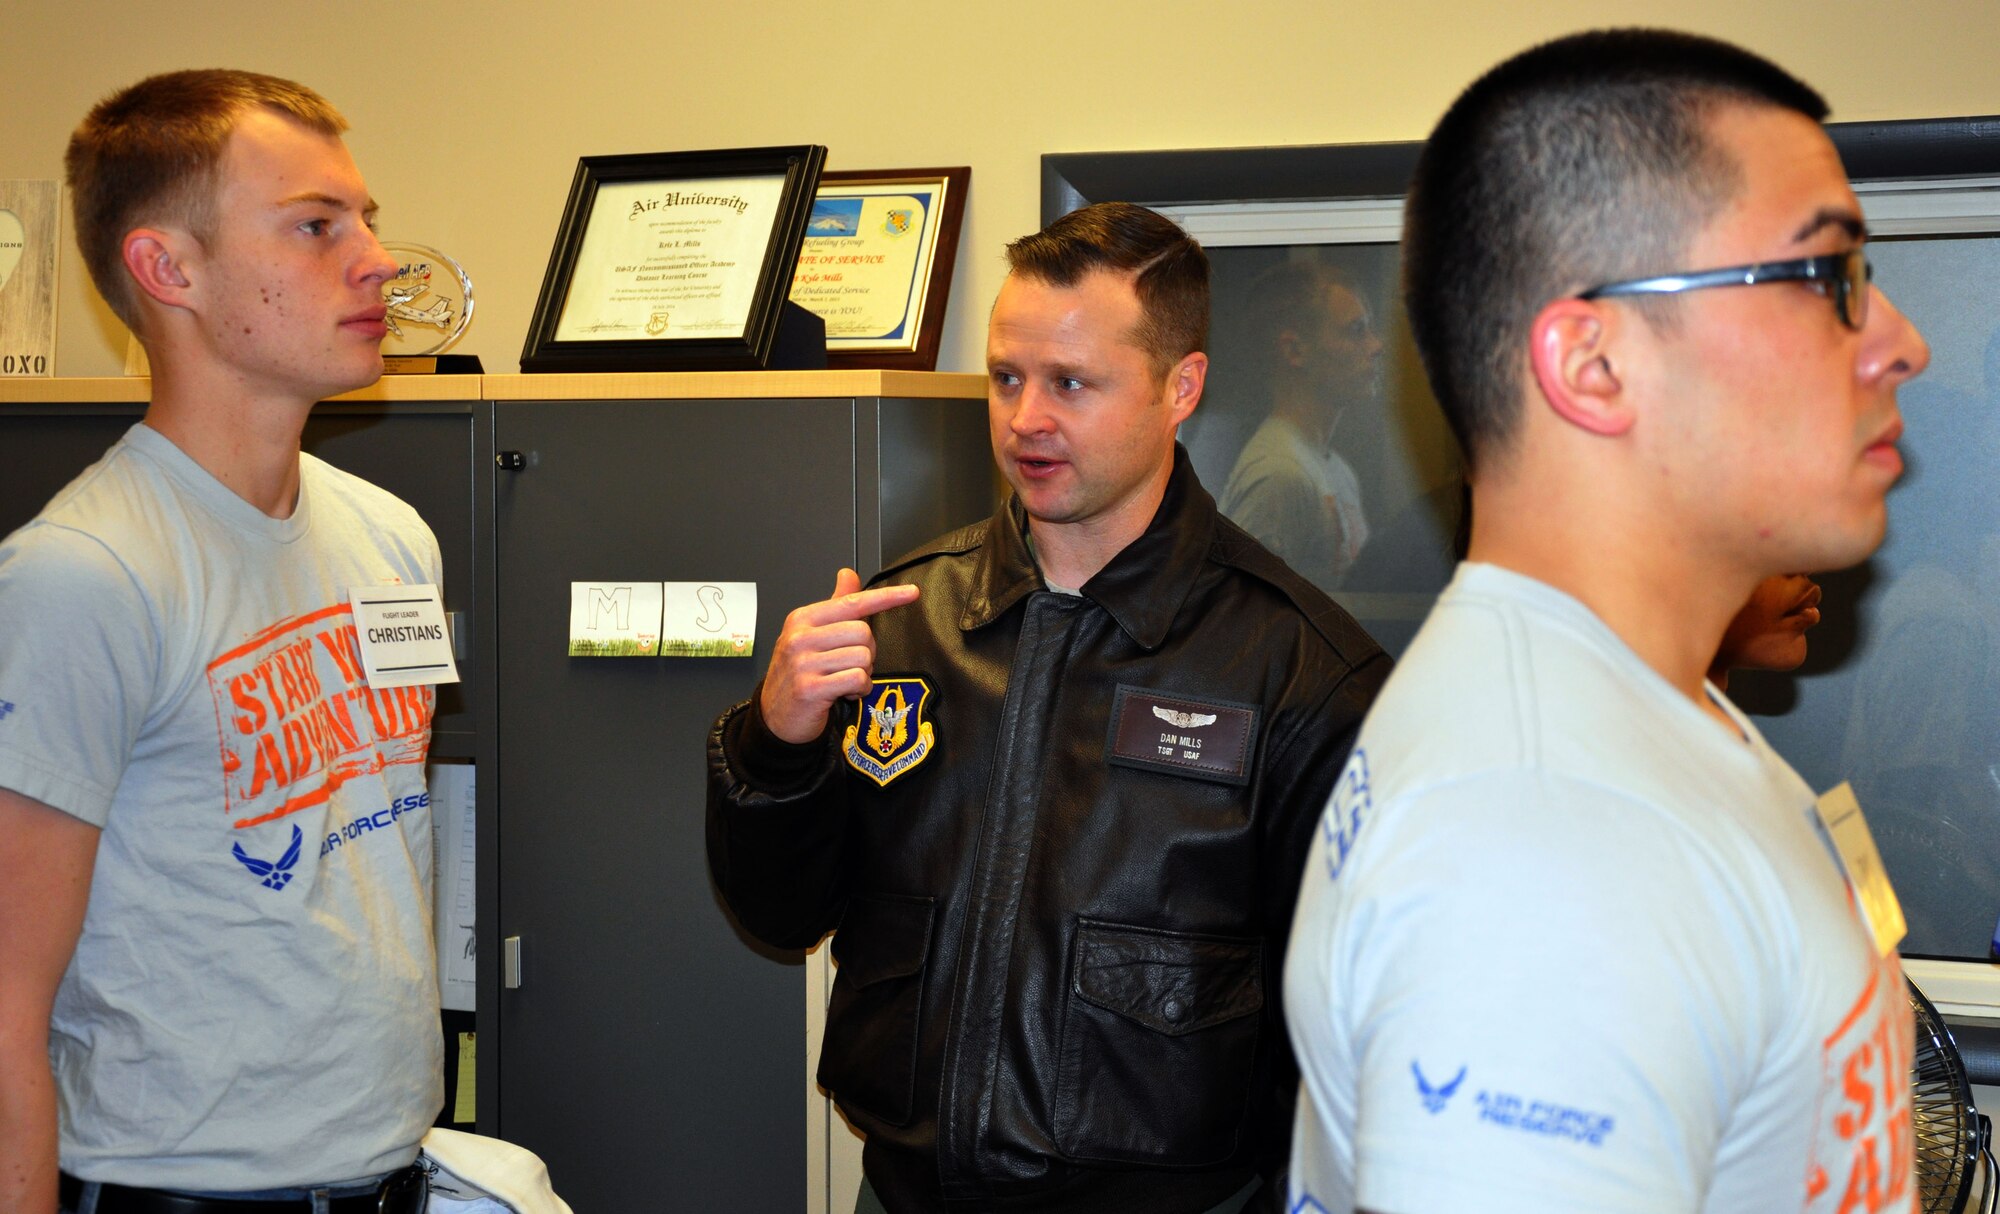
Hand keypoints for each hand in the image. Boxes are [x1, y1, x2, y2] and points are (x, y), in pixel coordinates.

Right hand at [760, 568, 918, 743]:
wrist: (775, 716)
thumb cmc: (799, 673)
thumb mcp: (811, 635)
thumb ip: (835, 605)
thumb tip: (848, 574)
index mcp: (802, 619)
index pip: (852, 602)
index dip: (886, 597)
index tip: (912, 592)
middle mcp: (800, 637)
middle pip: (863, 632)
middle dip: (867, 652)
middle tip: (849, 665)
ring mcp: (803, 663)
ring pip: (863, 658)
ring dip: (862, 674)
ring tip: (842, 680)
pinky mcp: (810, 688)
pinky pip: (857, 679)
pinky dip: (859, 689)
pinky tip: (845, 692)